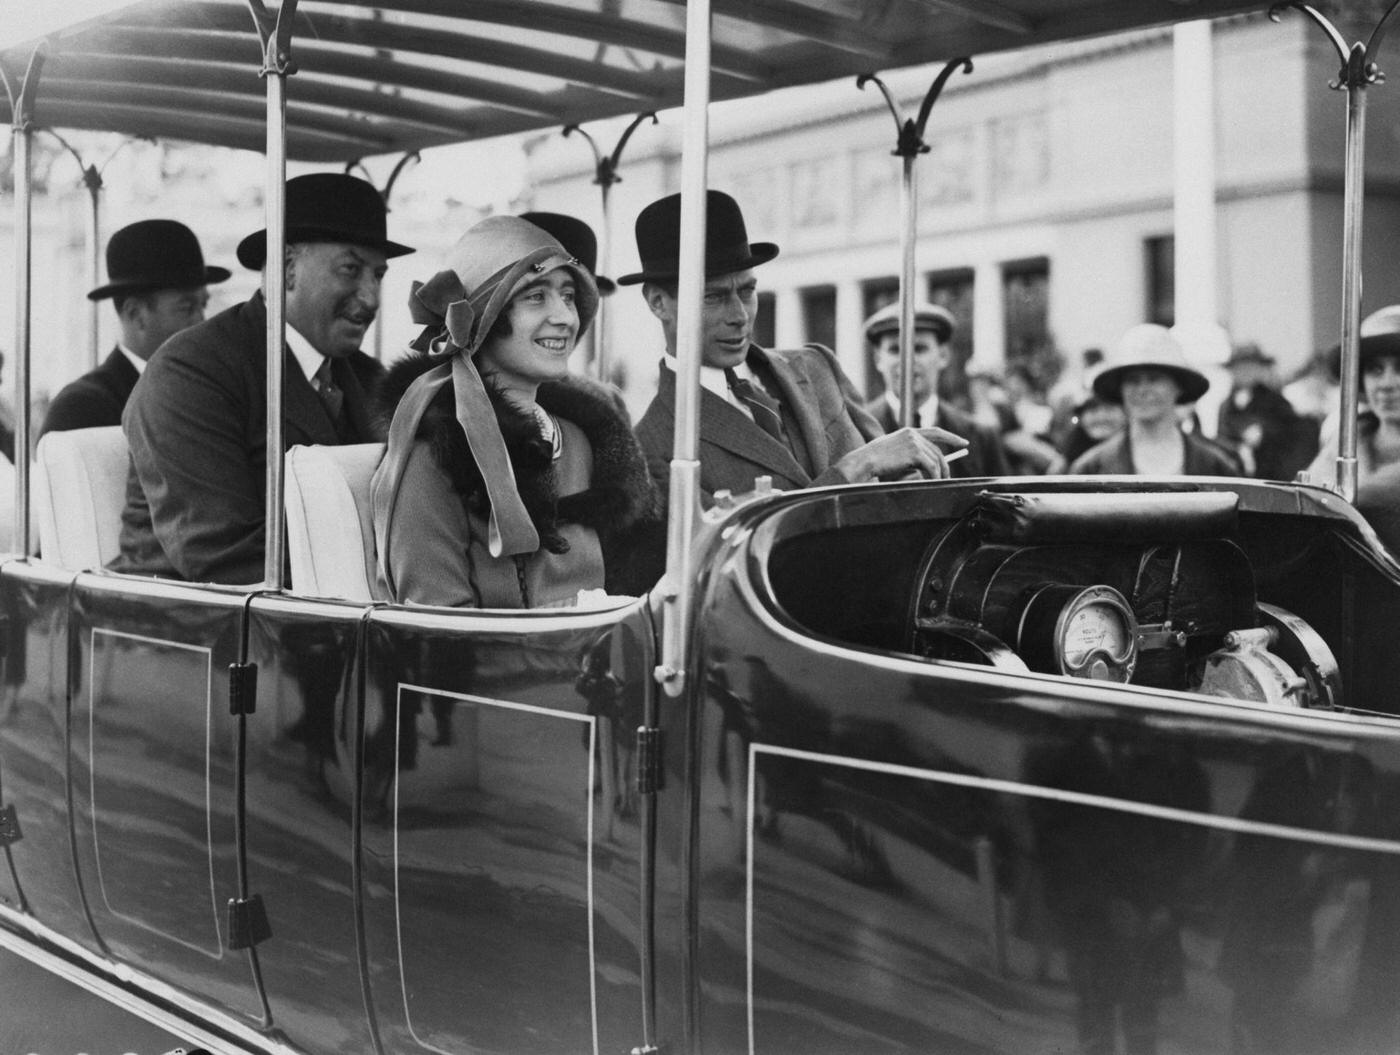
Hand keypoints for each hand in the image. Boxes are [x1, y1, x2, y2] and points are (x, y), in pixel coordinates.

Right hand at [833, 426, 968, 481]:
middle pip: (938, 450)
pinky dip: (933, 476)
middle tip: (948, 477)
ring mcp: (915, 442)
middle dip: (945, 465)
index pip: (936, 432)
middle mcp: (913, 434)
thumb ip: (911, 455)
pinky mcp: (915, 452)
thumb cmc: (875, 461)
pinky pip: (931, 467)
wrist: (865, 461)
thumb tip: (930, 466)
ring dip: (939, 474)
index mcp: (909, 432)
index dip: (951, 437)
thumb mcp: (895, 453)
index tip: (963, 443)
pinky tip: (931, 482)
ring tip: (938, 483)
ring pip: (936, 460)